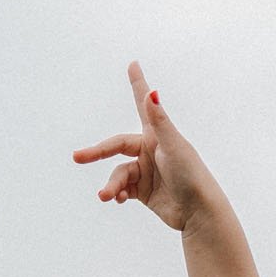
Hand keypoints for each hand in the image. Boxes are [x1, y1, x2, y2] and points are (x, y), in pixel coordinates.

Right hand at [72, 62, 218, 232]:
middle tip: (77, 157)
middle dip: (97, 152)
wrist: (198, 212)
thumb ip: (159, 121)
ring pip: (119, 173)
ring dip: (112, 184)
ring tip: (106, 196)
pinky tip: (116, 199)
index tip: (133, 64)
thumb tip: (152, 92)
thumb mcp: (174, 147)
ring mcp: (145, 171)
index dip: (137, 84)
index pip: (143, 104)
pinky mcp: (143, 191)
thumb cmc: (191, 176)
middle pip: (116, 146)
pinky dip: (116, 193)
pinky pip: (122, 188)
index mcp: (156, 134)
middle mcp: (149, 150)